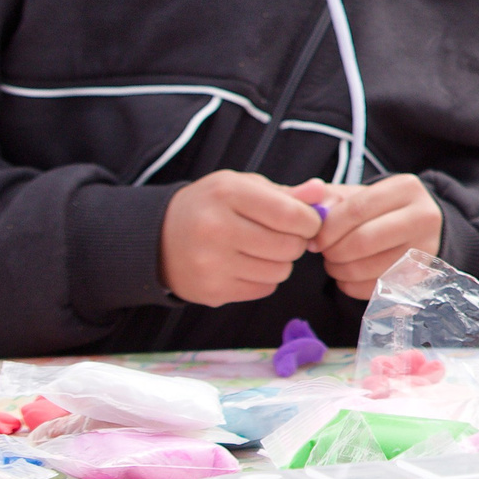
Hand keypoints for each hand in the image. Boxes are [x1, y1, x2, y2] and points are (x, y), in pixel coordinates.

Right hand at [160, 170, 322, 306]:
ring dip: (280, 262)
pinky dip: (264, 279)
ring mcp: (211, 264)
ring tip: (261, 249)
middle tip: (283, 236)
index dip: (310, 221)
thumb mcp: (242, 186)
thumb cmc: (210, 206)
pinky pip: (264, 289)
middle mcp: (216, 229)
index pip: (292, 215)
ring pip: (280, 271)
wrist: (158, 238)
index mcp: (228, 194)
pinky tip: (246, 264)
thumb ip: (285, 192)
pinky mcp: (212, 291)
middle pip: (289, 246)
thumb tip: (321, 192)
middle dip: (296, 242)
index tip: (307, 221)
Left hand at [304, 174, 442, 299]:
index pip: (357, 210)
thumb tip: (315, 212)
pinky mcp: (421, 275)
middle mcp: (424, 216)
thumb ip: (330, 198)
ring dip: (340, 271)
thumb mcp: (358, 194)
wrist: (416, 226)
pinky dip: (352, 286)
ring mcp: (426, 248)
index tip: (314, 238)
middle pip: (363, 241)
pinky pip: (376, 288)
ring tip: (334, 264)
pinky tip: (347, 276)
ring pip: (369, 268)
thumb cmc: (378, 210)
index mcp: (406, 188)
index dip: (328, 228)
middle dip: (334, 251)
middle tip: (324, 253)